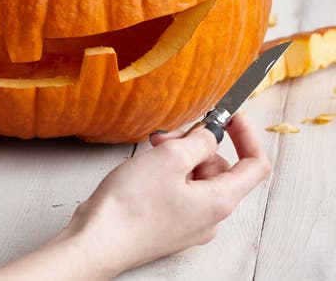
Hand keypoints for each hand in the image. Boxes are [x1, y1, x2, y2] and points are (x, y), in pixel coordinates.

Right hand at [65, 113, 270, 277]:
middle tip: (170, 135)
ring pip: (197, 177)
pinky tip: (147, 167)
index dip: (246, 136)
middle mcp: (210, 217)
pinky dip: (169, 172)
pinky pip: (181, 190)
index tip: (230, 115)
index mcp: (219, 201)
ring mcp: (190, 223)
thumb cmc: (132, 205)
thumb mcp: (171, 158)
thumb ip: (200, 140)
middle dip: (198, 143)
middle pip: (220, 168)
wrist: (98, 240)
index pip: (256, 165)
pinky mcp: (170, 224)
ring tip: (152, 150)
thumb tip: (214, 134)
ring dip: (179, 156)